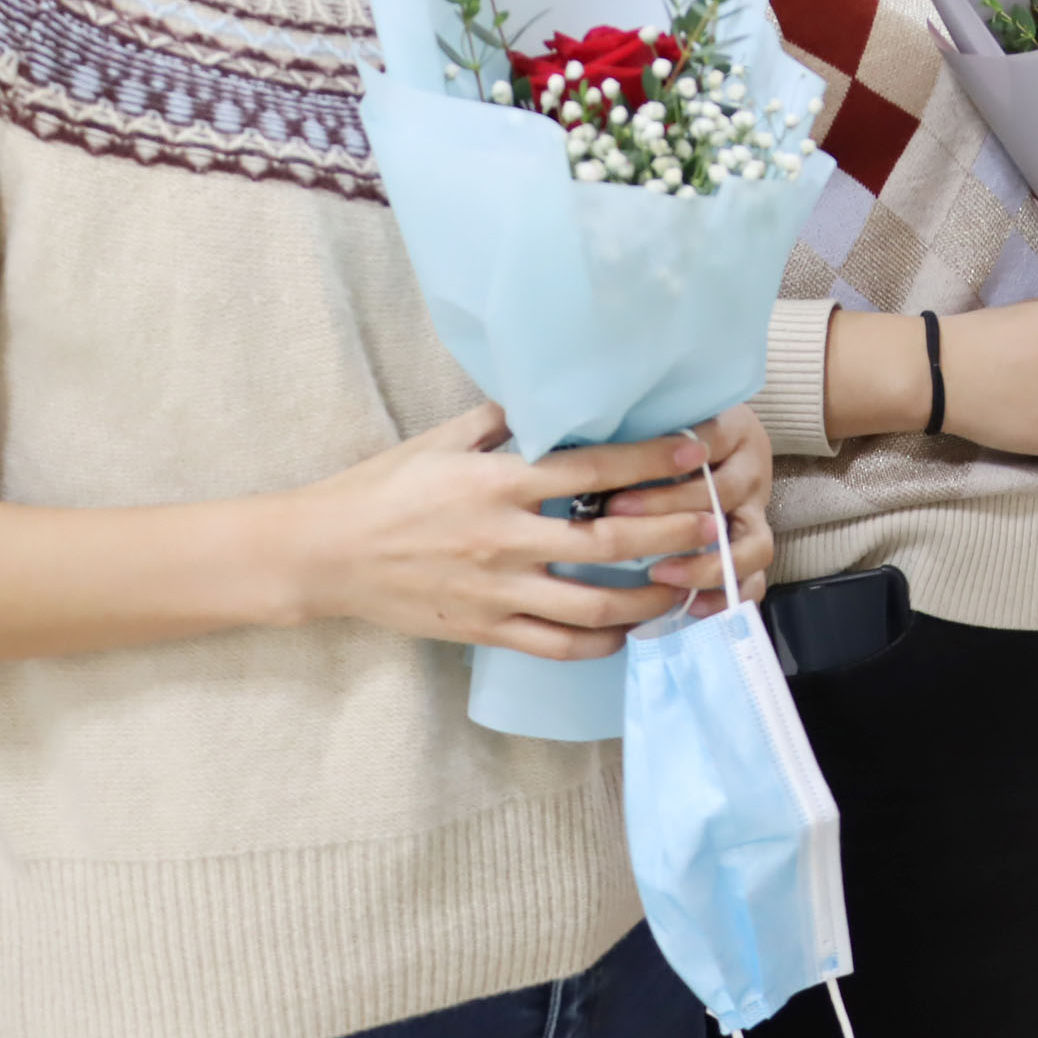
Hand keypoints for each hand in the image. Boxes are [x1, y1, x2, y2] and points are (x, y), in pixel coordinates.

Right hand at [279, 404, 757, 661]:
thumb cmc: (383, 487)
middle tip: (715, 526)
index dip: (650, 460)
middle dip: (671, 532)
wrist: (323, 554)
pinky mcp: (483, 629)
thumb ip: (502, 419)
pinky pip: (555, 645)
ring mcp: (495, 590)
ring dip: (649, 594)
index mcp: (496, 482)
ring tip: (686, 584)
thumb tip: (554, 393)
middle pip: (608, 539)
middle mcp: (503, 538)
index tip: (694, 451)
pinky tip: (628, 630)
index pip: (591, 469)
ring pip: (592, 603)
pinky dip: (599, 642)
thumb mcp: (442, 439)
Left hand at [595, 403, 773, 614]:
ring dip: (704, 564)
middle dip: (668, 509)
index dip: (664, 461)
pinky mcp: (755, 549)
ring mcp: (758, 514)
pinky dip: (725, 596)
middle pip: (722, 494)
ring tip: (660, 573)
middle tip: (617, 519)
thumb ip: (639, 437)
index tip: (620, 475)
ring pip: (751, 546)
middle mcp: (752, 473)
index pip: (707, 441)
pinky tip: (692, 605)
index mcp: (733, 432)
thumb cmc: (681, 437)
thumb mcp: (666, 422)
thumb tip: (581, 458)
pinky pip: (755, 581)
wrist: (724, 448)